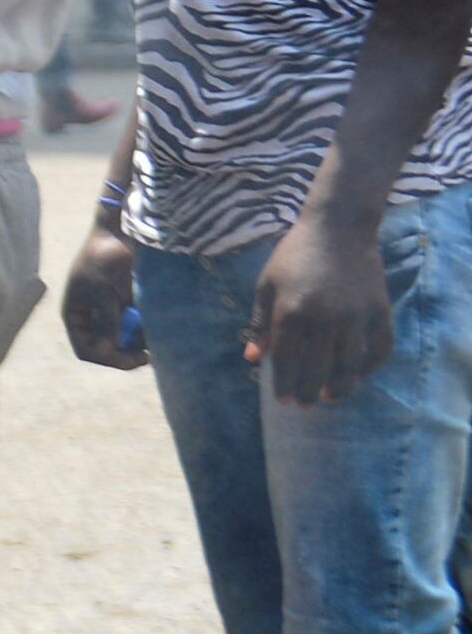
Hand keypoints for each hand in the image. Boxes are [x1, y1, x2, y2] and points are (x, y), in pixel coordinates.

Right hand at [62, 219, 149, 372]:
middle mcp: (93, 318)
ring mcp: (112, 312)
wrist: (122, 233)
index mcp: (77, 316)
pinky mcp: (130, 305)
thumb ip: (106, 322)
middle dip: (127, 352)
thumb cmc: (104, 259)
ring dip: (139, 341)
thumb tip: (106, 351)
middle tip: (148, 355)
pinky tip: (156, 324)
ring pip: (125, 340)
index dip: (107, 359)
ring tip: (153, 334)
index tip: (132, 360)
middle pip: (107, 349)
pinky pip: (137, 327)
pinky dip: (147, 329)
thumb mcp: (103, 292)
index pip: (87, 350)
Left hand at [251, 211, 392, 404]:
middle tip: (304, 405)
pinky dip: (369, 366)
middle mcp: (325, 319)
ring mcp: (356, 316)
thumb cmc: (294, 256)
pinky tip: (357, 375)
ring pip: (350, 365)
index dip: (285, 385)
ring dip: (340, 387)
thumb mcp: (266, 286)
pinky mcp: (380, 311)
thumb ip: (260, 323)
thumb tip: (253, 358)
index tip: (283, 401)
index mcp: (292, 313)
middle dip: (309, 392)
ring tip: (329, 397)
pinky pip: (379, 349)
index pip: (287, 361)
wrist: (338, 228)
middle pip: (319, 370)